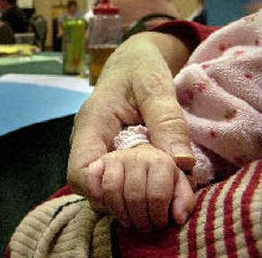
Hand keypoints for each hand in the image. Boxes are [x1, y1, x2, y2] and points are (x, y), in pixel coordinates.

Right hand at [67, 32, 194, 226]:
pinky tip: (164, 184)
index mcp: (92, 125)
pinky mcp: (111, 156)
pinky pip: (118, 183)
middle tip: (164, 194)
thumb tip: (182, 163)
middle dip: (128, 200)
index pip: (79, 173)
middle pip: (93, 191)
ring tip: (168, 190)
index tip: (139, 189)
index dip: (103, 192)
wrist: (133, 62)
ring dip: (136, 197)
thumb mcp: (156, 86)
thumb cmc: (140, 68)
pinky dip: (141, 190)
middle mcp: (88, 144)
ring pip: (106, 192)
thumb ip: (167, 121)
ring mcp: (98, 152)